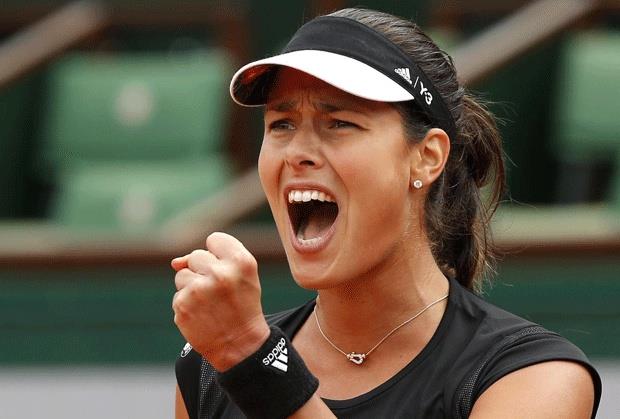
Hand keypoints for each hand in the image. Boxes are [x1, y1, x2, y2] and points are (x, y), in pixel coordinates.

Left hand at [171, 232, 269, 370]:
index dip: (218, 255)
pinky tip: (202, 314)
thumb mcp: (242, 276)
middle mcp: (220, 273)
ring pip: (182, 274)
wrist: (240, 345)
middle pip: (196, 256)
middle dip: (203, 271)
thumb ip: (215, 258)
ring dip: (192, 287)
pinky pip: (178, 294)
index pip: (214, 239)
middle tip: (219, 291)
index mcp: (240, 261)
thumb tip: (175, 262)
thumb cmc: (242, 305)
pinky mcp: (183, 305)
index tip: (226, 270)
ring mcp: (199, 289)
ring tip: (210, 303)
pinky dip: (187, 304)